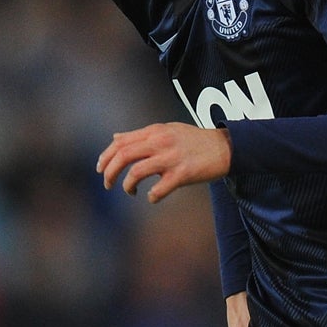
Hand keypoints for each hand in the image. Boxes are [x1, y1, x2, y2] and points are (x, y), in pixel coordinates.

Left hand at [96, 122, 231, 201]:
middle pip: (123, 156)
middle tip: (107, 184)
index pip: (120, 142)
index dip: (106, 156)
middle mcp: (160, 142)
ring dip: (126, 186)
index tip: (100, 168)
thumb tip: (116, 138)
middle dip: (109, 172)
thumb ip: (141, 135)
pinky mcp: (182, 174)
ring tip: (130, 191)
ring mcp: (170, 158)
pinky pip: (158, 190)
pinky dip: (151, 196)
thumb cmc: (195, 141)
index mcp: (154, 131)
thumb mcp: (167, 130)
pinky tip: (153, 197)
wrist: (225, 147)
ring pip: (136, 172)